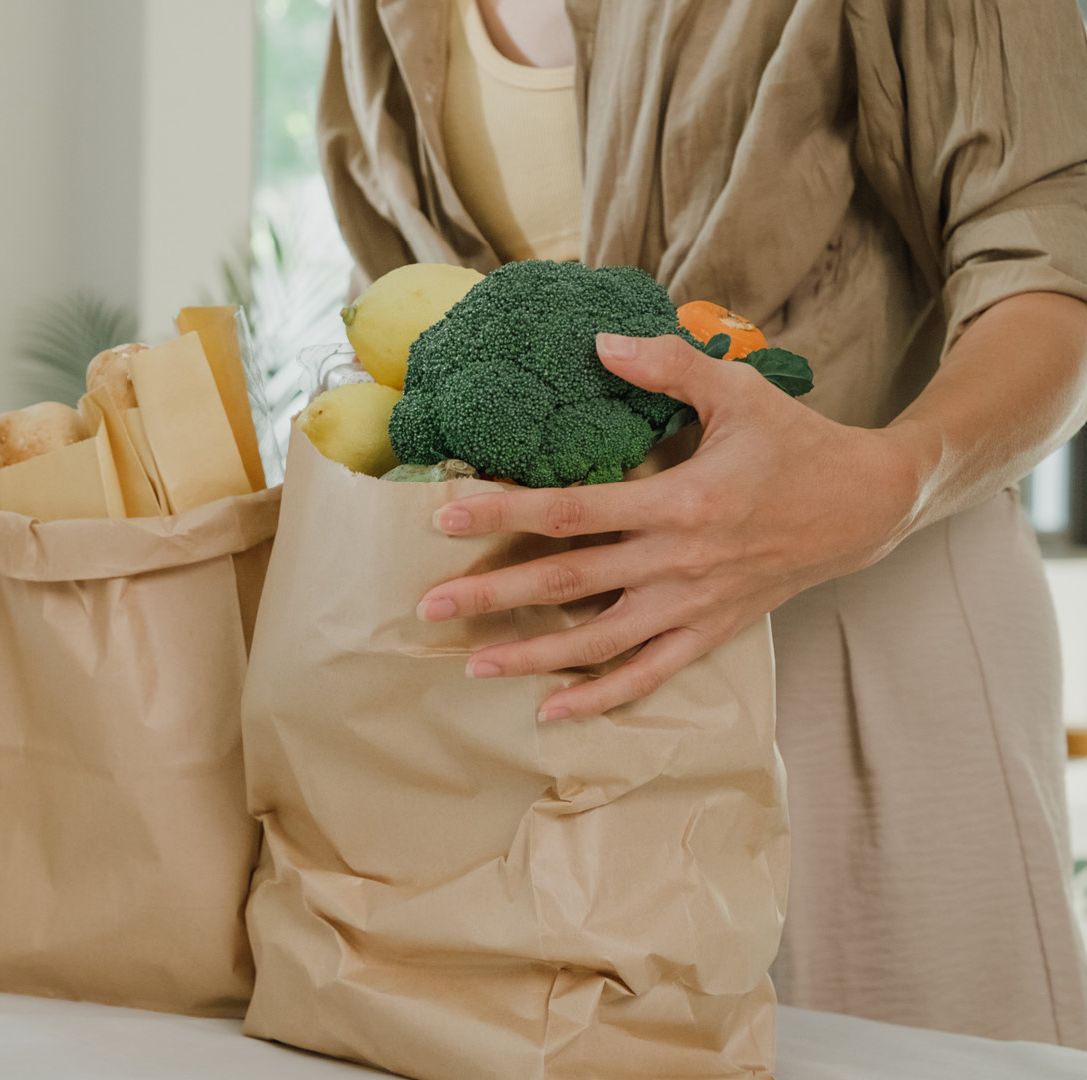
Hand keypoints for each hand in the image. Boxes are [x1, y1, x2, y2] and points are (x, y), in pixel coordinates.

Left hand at [417, 332, 925, 720]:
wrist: (865, 504)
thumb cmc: (794, 441)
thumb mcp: (738, 390)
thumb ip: (668, 366)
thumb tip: (599, 343)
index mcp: (681, 501)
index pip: (573, 511)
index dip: (506, 514)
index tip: (446, 516)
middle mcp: (680, 561)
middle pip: (570, 584)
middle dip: (496, 596)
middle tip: (432, 606)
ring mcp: (694, 603)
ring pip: (601, 641)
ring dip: (534, 656)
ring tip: (472, 663)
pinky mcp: (711, 630)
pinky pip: (650, 673)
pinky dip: (602, 695)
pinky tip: (553, 708)